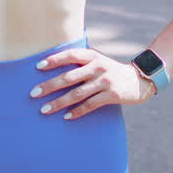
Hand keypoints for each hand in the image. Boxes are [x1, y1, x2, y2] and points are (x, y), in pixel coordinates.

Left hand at [31, 47, 156, 120]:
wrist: (139, 80)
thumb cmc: (111, 71)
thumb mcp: (98, 61)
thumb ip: (80, 63)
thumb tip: (52, 66)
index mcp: (93, 56)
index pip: (70, 55)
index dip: (54, 60)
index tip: (37, 67)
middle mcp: (98, 66)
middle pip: (69, 77)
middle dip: (49, 86)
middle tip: (33, 93)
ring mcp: (105, 81)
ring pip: (77, 94)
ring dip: (58, 103)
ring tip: (44, 110)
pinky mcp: (112, 95)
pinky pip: (90, 105)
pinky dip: (77, 111)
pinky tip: (65, 117)